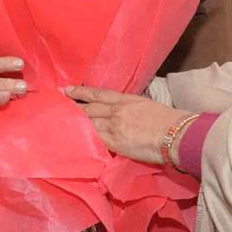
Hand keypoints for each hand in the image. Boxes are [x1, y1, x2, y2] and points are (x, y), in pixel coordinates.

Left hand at [68, 86, 190, 164]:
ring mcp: (114, 126)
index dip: (81, 92)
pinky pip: (94, 138)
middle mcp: (117, 110)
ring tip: (57, 123)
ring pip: (88, 122)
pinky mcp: (115, 142)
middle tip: (54, 106)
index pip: (99, 94)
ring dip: (73, 123)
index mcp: (127, 99)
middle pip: (89, 108)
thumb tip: (127, 114)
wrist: (176, 133)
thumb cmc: (170, 121)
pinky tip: (72, 138)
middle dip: (71, 108)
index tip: (67, 89)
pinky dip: (82, 137)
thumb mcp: (148, 106)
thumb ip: (133, 108)